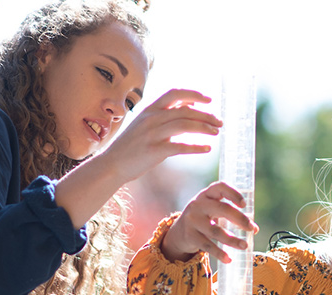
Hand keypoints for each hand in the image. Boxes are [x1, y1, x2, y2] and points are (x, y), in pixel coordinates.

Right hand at [98, 89, 221, 181]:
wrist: (112, 164)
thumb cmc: (132, 145)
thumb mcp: (146, 123)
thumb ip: (165, 113)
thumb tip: (190, 105)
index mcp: (150, 109)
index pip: (175, 93)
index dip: (194, 94)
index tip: (209, 100)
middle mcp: (151, 118)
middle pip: (185, 110)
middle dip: (206, 115)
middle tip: (220, 122)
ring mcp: (152, 134)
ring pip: (185, 125)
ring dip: (204, 128)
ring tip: (216, 132)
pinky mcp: (154, 151)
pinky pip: (180, 147)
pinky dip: (196, 147)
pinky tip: (207, 149)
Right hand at [162, 181, 258, 262]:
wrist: (179, 232)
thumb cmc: (204, 218)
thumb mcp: (213, 210)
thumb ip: (231, 215)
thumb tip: (254, 228)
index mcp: (207, 195)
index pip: (220, 187)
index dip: (233, 194)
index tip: (244, 204)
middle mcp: (198, 205)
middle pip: (222, 209)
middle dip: (239, 219)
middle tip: (252, 228)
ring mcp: (192, 220)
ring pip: (215, 231)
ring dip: (232, 240)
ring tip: (244, 246)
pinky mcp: (190, 236)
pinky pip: (207, 245)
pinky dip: (219, 253)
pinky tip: (229, 259)